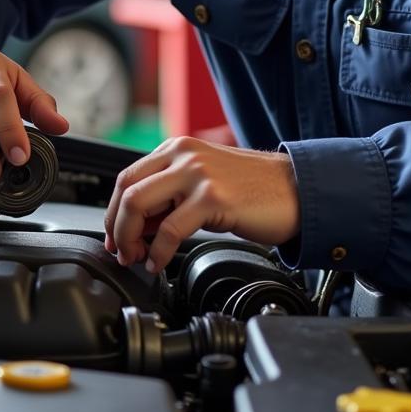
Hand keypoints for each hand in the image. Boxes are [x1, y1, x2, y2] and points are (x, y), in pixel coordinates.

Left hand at [103, 136, 299, 272]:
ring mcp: (197, 173)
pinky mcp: (212, 197)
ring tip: (137, 258)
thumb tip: (138, 228)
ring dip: (129, 237)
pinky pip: (169, 229)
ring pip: (138, 203)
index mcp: (178, 149)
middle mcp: (183, 154)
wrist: (297, 189)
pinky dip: (157, 252)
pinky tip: (160, 262)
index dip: (114, 210)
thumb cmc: (254, 190)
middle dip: (115, 225)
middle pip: (126, 187)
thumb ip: (171, 197)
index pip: (127, 176)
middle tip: (121, 251)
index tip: (115, 236)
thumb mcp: (204, 183)